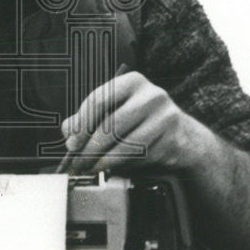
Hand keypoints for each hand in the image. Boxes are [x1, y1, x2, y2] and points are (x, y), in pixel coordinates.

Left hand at [60, 71, 211, 174]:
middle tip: (78, 162)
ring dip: (103, 160)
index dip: (81, 124)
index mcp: (132, 82)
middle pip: (110, 124)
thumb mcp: (115, 112)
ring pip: (124, 143)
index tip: (72, 143)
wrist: (182, 136)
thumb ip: (88, 118)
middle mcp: (150, 95)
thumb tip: (68, 130)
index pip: (98, 99)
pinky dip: (120, 164)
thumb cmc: (142, 122)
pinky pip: (139, 156)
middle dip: (90, 147)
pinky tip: (110, 168)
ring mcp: (164, 116)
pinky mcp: (171, 138)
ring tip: (91, 168)